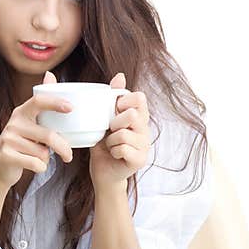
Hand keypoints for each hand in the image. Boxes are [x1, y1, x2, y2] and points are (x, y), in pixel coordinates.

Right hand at [0, 70, 74, 191]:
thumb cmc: (21, 144)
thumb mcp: (29, 122)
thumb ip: (41, 103)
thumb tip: (49, 74)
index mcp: (21, 112)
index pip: (39, 101)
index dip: (55, 102)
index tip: (71, 108)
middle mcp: (13, 123)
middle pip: (48, 135)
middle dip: (63, 148)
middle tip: (69, 156)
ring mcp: (8, 139)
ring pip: (42, 153)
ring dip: (46, 159)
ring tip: (39, 158)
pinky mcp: (6, 155)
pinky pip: (35, 164)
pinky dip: (40, 168)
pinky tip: (34, 166)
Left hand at [88, 72, 151, 190]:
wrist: (103, 172)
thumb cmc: (103, 144)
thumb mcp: (103, 119)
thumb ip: (111, 99)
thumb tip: (120, 76)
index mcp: (138, 116)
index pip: (139, 98)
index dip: (123, 101)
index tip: (114, 110)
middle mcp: (145, 129)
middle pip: (132, 114)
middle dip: (114, 122)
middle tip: (110, 131)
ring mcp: (145, 145)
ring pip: (123, 134)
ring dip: (110, 141)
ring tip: (110, 145)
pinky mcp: (140, 159)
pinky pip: (123, 149)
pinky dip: (113, 151)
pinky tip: (114, 155)